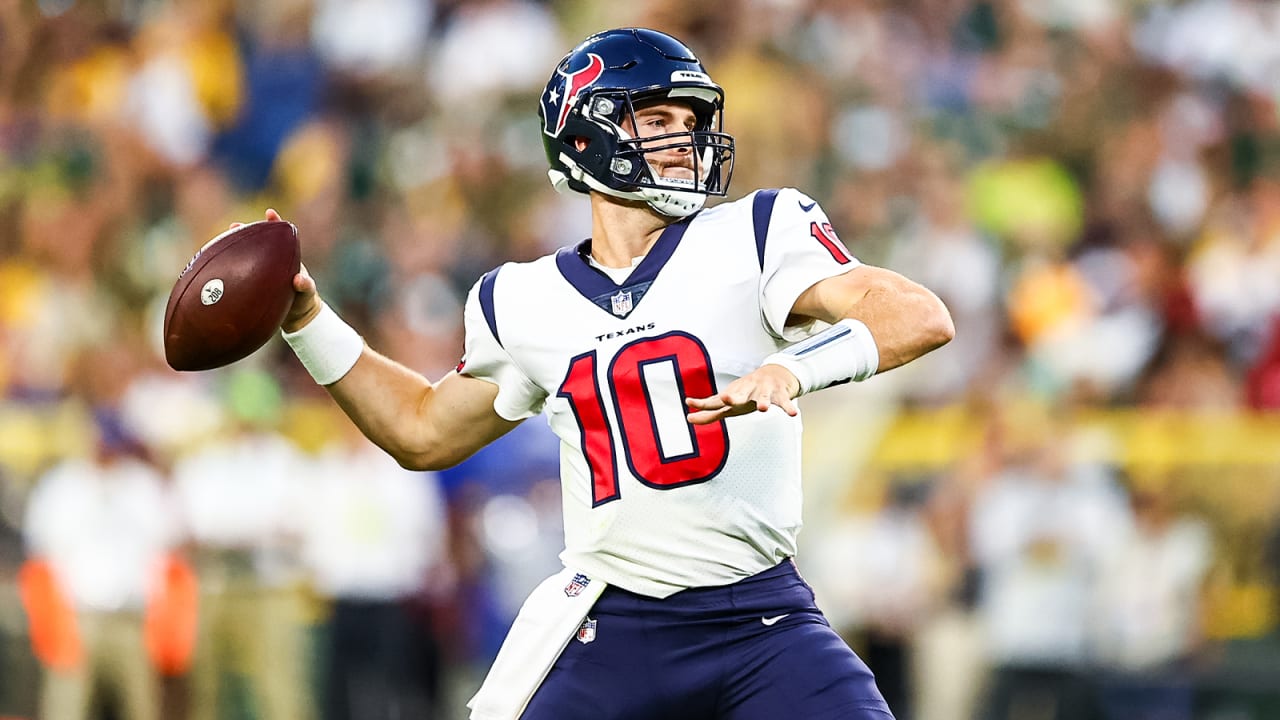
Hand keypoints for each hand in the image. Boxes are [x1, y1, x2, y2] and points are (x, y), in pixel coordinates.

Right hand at [226, 209, 321, 332]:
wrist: (296, 319)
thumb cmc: (304, 303)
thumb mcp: (307, 295)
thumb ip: (306, 287)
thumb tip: (299, 280)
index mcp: (286, 259)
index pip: (280, 237)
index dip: (275, 223)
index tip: (269, 213)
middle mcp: (270, 262)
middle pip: (257, 242)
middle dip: (246, 232)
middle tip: (235, 226)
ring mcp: (259, 272)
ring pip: (245, 256)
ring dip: (234, 248)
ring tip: (221, 241)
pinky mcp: (251, 283)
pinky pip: (238, 274)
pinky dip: (229, 269)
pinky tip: (214, 267)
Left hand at [685, 364, 800, 424]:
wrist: (775, 374)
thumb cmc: (747, 393)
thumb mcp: (729, 404)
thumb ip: (710, 413)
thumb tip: (689, 419)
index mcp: (734, 395)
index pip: (716, 401)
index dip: (704, 403)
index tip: (688, 403)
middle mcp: (747, 391)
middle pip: (739, 395)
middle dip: (733, 397)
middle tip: (726, 398)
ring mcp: (764, 391)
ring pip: (764, 397)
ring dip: (763, 401)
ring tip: (763, 408)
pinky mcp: (779, 394)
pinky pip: (784, 402)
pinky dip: (788, 407)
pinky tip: (793, 413)